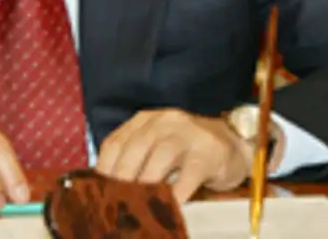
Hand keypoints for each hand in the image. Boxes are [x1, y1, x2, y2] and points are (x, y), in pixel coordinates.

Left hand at [95, 109, 253, 203]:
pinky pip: (188, 175)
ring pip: (159, 158)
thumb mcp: (158, 146)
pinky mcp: (207, 152)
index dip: (103, 169)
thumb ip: (136, 159)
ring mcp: (186, 134)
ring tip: (136, 208)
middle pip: (134, 149)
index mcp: (145, 120)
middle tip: (113, 205)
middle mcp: (162, 122)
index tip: (95, 193)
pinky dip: (177, 193)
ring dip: (146, 185)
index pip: (115, 142)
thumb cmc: (187, 150)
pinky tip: (170, 207)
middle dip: (120, 179)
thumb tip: (110, 191)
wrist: (232, 142)